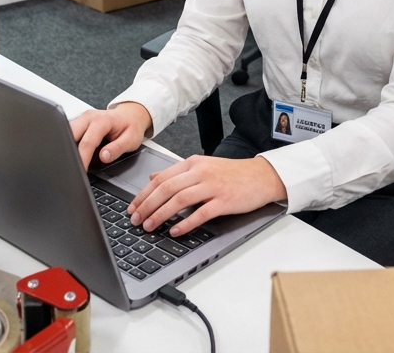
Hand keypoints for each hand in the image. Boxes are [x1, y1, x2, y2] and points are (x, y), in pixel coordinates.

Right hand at [69, 103, 151, 169]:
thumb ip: (117, 148)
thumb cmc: (131, 127)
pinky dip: (69, 144)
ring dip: (67, 148)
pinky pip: (69, 133)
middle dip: (69, 153)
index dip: (82, 159)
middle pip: (70, 135)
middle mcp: (89, 117)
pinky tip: (73, 155)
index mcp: (102, 120)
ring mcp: (82, 118)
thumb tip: (103, 157)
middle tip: (72, 170)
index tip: (81, 172)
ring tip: (72, 163)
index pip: (87, 143)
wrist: (130, 115)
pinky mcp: (79, 122)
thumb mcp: (131, 140)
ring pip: (67, 133)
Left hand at [126, 155, 286, 236]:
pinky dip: (186, 223)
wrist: (262, 176)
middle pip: (166, 188)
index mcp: (192, 163)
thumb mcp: (202, 166)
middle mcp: (200, 172)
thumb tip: (153, 178)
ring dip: (161, 214)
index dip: (143, 194)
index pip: (161, 178)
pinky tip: (175, 231)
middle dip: (147, 205)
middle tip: (136, 219)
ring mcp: (213, 186)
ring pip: (179, 199)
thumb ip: (177, 173)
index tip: (132, 207)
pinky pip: (201, 213)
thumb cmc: (232, 173)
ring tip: (150, 226)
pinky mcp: (224, 201)